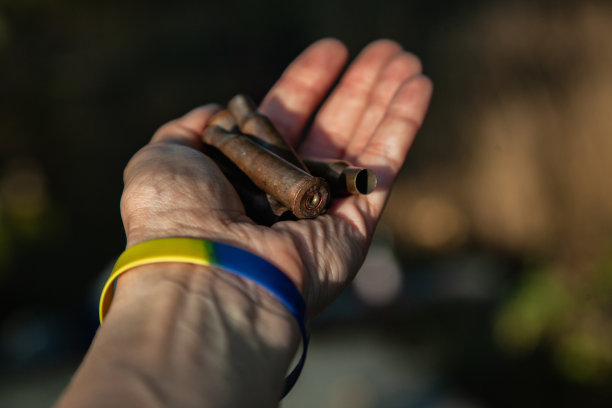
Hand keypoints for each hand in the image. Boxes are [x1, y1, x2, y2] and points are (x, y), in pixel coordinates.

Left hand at [120, 38, 431, 315]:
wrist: (206, 273)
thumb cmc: (174, 216)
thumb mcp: (163, 156)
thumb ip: (191, 128)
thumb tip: (219, 109)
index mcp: (246, 173)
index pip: (285, 117)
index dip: (308, 83)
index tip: (331, 51)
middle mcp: (287, 190)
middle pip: (331, 127)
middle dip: (357, 87)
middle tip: (384, 50)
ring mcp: (324, 209)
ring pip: (363, 143)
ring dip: (387, 99)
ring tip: (407, 60)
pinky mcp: (356, 227)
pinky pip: (383, 168)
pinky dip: (402, 127)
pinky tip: (418, 87)